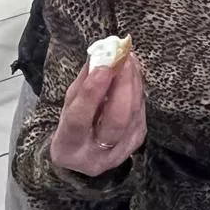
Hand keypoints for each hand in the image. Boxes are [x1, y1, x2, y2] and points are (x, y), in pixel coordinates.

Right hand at [48, 53, 146, 176]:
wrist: (82, 155)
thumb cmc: (73, 126)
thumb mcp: (68, 107)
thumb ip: (83, 84)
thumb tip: (100, 55)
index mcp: (69, 146)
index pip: (80, 119)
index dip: (92, 92)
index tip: (103, 67)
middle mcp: (96, 155)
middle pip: (116, 119)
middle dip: (123, 85)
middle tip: (123, 58)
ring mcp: (120, 151)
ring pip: (133, 113)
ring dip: (133, 82)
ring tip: (128, 59)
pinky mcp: (136, 142)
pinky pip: (140, 112)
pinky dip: (138, 89)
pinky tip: (133, 73)